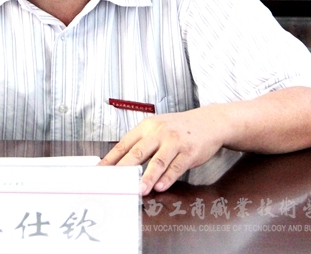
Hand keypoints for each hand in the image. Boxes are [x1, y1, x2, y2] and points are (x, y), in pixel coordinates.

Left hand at [100, 107, 226, 194]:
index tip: (100, 171)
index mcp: (147, 126)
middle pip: (138, 151)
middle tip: (114, 182)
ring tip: (139, 189)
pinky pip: (177, 167)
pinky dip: (168, 178)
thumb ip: (142, 142)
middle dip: (125, 168)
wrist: (209, 122)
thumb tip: (121, 161)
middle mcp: (159, 132)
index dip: (111, 158)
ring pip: (158, 161)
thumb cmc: (179, 128)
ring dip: (148, 177)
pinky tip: (160, 186)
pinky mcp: (190, 152)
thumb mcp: (158, 128)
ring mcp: (175, 142)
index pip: (125, 143)